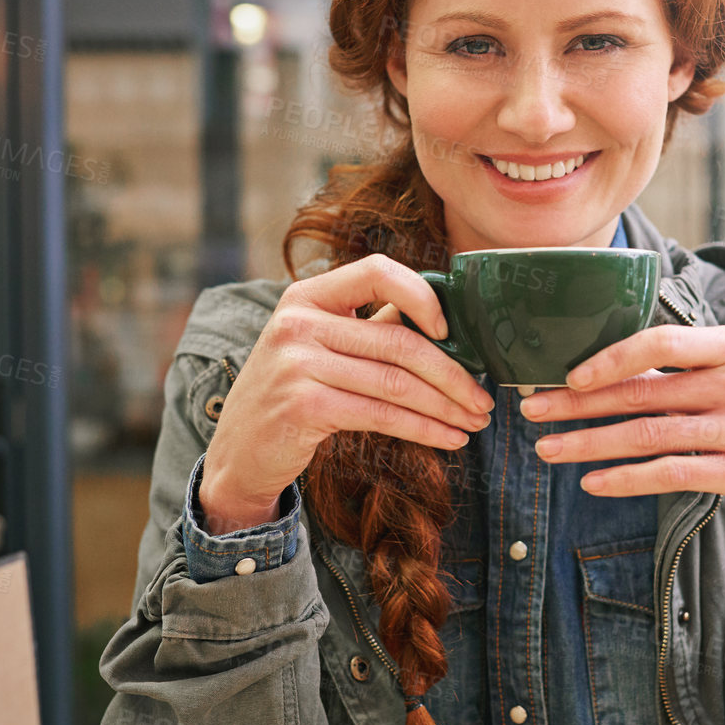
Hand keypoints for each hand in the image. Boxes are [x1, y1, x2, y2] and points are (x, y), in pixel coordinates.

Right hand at [197, 255, 495, 532]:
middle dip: (453, 375)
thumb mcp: (320, 349)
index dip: (423, 296)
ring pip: (396, 383)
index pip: (376, 271)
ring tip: (474, 422)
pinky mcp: (303, 406)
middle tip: (484, 399)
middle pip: (399, 342)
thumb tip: (443, 326)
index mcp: (306, 296)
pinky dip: (424, 429)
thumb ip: (368, 330)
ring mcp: (297, 363)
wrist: (240, 453)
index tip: (452, 333)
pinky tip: (448, 439)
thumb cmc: (293, 397)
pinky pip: (381, 416)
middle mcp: (298, 322)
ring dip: (446, 407)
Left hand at [518, 325, 724, 540]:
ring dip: (589, 444)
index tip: (568, 374)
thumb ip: (691, 367)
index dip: (610, 357)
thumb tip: (611, 364)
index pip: (662, 341)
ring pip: (647, 436)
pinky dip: (625, 480)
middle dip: (578, 404)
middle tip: (533, 411)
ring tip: (548, 450)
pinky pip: (670, 475)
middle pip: (643, 393)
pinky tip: (592, 483)